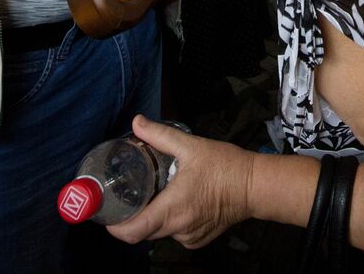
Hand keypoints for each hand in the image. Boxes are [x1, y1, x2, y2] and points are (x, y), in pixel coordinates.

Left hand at [106, 115, 255, 249]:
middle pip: (142, 232)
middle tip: (128, 196)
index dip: (115, 226)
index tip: (107, 213)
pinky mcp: (199, 239)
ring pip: (159, 232)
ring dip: (153, 217)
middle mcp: (179, 228)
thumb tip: (137, 122)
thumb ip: (160, 135)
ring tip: (154, 195)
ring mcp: (189, 237)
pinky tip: (177, 202)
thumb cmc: (225, 166)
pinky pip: (175, 233)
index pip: (133, 231)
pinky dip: (170, 221)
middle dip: (132, 217)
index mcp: (173, 208)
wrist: (255, 186)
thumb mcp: (191, 146)